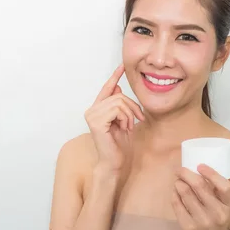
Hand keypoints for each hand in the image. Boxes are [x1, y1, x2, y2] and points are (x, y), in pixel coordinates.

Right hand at [84, 64, 144, 179]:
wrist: (115, 163)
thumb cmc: (119, 145)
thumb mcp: (123, 121)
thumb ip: (119, 106)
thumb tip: (118, 87)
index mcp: (97, 110)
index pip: (106, 89)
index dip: (114, 77)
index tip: (121, 66)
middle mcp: (91, 111)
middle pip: (118, 95)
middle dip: (133, 107)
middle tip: (137, 120)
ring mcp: (92, 116)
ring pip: (119, 102)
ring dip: (130, 114)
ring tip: (128, 126)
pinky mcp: (96, 122)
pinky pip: (117, 110)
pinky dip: (126, 118)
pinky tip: (124, 128)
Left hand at [171, 164, 229, 229]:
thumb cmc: (217, 225)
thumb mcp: (223, 209)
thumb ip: (215, 192)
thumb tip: (199, 169)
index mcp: (228, 207)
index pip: (224, 186)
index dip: (211, 173)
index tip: (200, 166)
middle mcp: (217, 213)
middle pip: (200, 186)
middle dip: (186, 173)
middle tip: (180, 170)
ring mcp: (202, 221)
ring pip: (185, 193)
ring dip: (179, 183)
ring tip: (177, 180)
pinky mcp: (188, 227)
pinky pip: (177, 204)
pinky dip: (174, 194)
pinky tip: (174, 192)